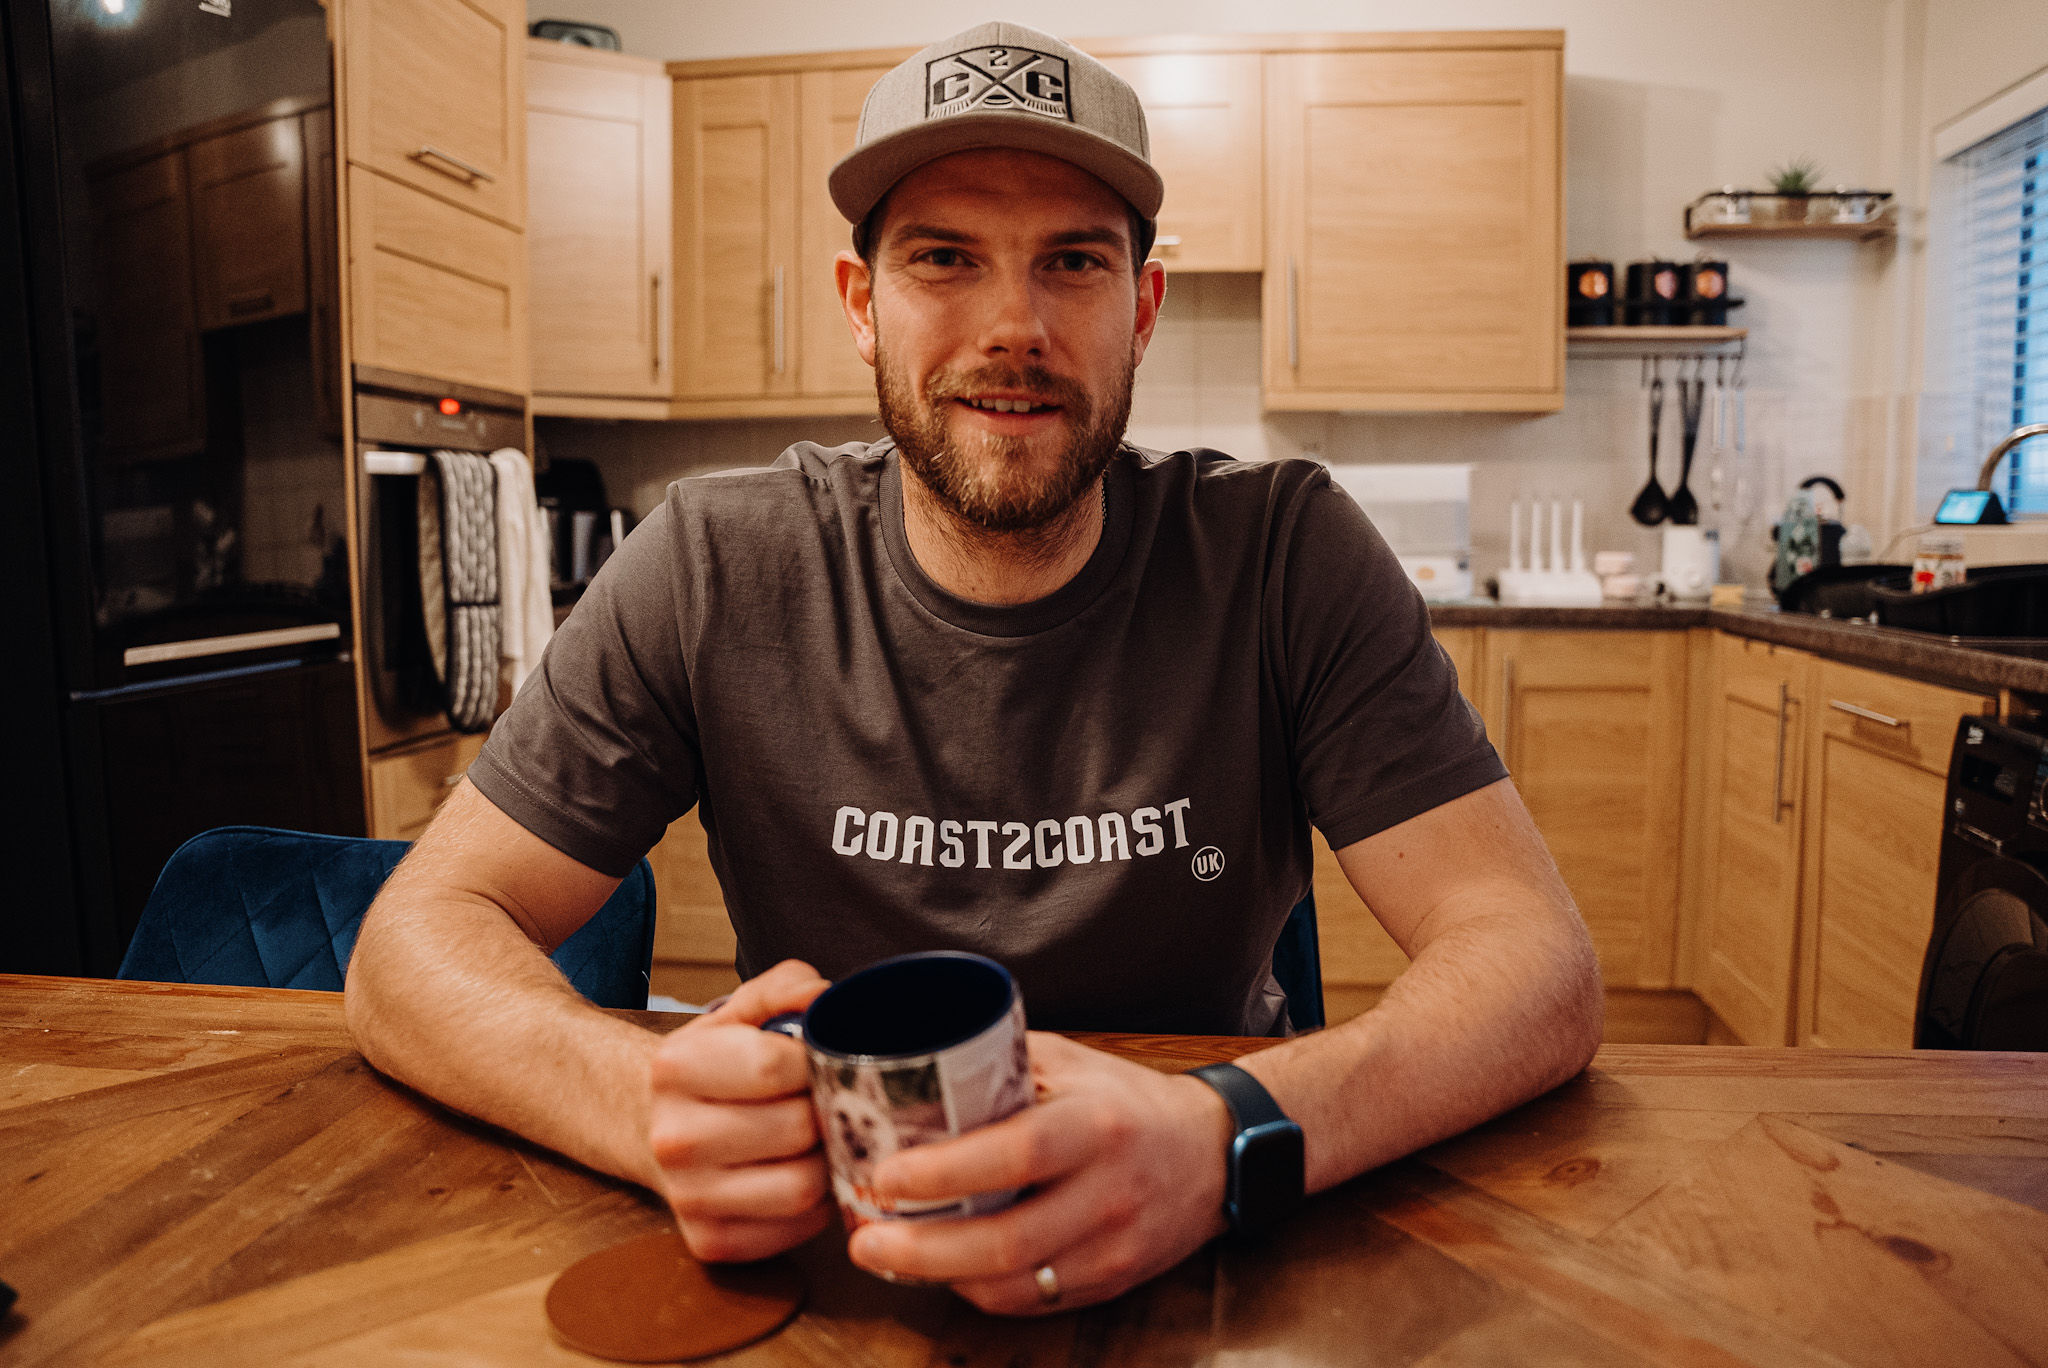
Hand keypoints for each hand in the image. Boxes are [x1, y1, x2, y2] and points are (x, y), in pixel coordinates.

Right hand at [647, 959, 832, 1261]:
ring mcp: (687, 1196)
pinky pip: (793, 1231)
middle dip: (829, 1112)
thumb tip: (825, 997)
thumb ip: (786, 989)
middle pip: (795, 1130)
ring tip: (826, 1139)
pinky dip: (816, 1207)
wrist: (657, 1126)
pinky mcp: (709, 1243)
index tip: (820, 1059)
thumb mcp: (742, 1012)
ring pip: (800, 1188)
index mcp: (676, 1067)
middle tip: (834, 1102)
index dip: (816, 1061)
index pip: (773, 1067)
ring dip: (829, 1163)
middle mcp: (672, 1137)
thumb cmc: (717, 1064)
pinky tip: (805, 1174)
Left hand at [845, 1032, 1232, 1313]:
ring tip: (884, 1254)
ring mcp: (1113, 1247)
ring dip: (938, 1277)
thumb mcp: (1072, 1064)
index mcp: (1097, 1125)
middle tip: (863, 1238)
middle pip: (1007, 1242)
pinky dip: (977, 1290)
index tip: (884, 1174)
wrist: (1214, 1153)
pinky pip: (1032, 1301)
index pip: (1016, 1154)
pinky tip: (939, 1270)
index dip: (944, 1171)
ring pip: (1014, 1285)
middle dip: (922, 1249)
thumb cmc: (1129, 1101)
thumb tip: (912, 1062)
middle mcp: (1109, 1192)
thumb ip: (1001, 1064)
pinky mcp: (1111, 1282)